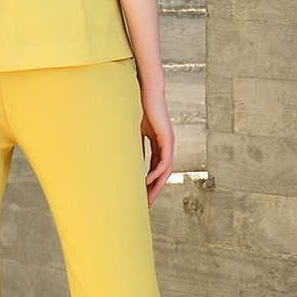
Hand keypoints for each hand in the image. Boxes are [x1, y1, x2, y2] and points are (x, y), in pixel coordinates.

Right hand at [139, 90, 174, 207]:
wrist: (148, 92)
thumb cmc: (140, 106)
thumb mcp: (135, 130)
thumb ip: (135, 144)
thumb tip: (128, 158)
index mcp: (158, 143)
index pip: (155, 167)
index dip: (149, 182)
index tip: (141, 194)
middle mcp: (166, 145)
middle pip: (163, 173)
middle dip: (155, 190)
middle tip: (147, 204)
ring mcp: (168, 142)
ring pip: (166, 170)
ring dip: (157, 185)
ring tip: (148, 198)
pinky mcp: (167, 139)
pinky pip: (164, 160)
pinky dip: (157, 172)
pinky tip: (148, 181)